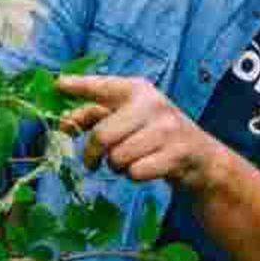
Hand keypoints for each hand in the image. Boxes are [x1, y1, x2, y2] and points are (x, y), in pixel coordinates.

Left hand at [58, 74, 217, 189]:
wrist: (201, 157)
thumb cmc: (154, 134)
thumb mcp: (129, 117)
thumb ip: (97, 115)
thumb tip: (64, 122)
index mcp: (137, 89)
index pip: (102, 85)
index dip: (79, 86)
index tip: (58, 84)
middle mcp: (152, 104)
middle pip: (102, 135)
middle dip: (92, 154)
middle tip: (92, 161)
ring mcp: (167, 128)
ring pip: (118, 157)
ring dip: (117, 166)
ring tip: (129, 161)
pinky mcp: (176, 153)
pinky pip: (136, 172)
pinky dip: (135, 176)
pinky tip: (146, 168)